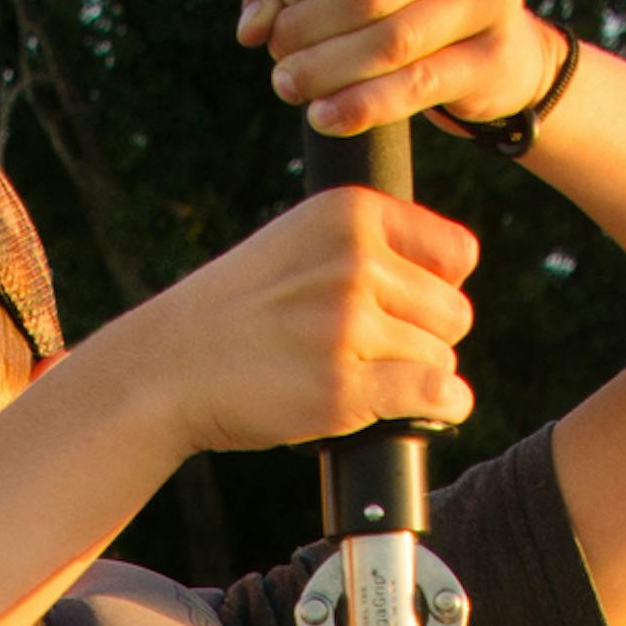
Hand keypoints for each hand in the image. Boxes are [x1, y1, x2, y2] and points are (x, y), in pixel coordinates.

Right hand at [142, 186, 476, 453]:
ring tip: (371, 380)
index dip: (440, 289)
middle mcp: (355, 263)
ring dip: (419, 377)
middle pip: (453, 312)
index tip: (406, 312)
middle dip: (427, 339)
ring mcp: (349, 327)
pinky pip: (434, 395)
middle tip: (382, 357)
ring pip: (441, 358)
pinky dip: (444, 407)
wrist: (170, 367)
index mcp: (350, 214)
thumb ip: (367, 244)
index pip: (455, 254)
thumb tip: (453, 274)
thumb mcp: (300, 241)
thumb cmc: (238, 312)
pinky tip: (433, 412)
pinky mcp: (344, 389)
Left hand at [239, 0, 558, 138]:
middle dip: (311, 25)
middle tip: (278, 52)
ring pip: (392, 40)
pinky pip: (416, 86)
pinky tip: (322, 118)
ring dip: (327, 70)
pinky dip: (361, 106)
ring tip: (288, 84)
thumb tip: (252, 27)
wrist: (497, 52)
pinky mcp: (494, 57)